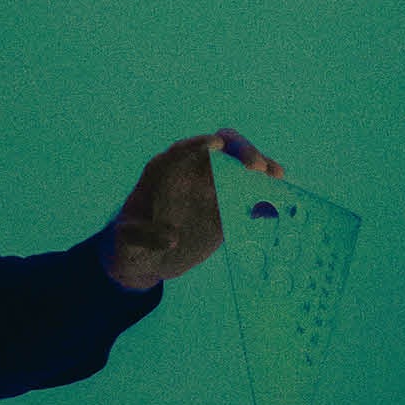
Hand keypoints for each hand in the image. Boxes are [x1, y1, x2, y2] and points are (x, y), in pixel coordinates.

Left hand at [101, 129, 284, 291]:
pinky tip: (276, 207)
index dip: (201, 144)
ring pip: (241, 170)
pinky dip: (262, 200)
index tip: (216, 147)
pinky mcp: (225, 211)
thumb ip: (145, 236)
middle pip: (222, 151)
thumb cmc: (128, 242)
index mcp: (165, 170)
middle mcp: (192, 174)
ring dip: (260, 170)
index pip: (185, 149)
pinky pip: (248, 200)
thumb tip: (172, 236)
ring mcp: (212, 190)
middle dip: (241, 152)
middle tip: (258, 168)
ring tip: (277, 177)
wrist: (143, 259)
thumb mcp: (128, 240)